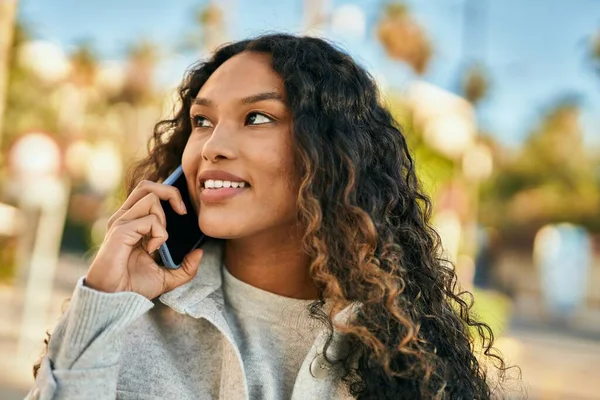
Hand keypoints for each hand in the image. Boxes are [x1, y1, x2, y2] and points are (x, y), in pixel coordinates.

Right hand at [85, 180, 203, 298]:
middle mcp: (125, 218)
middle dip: (171, 193)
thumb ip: (186, 267)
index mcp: (134, 222)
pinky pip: (148, 220)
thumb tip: (200, 253)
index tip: (184, 212)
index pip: (150, 192)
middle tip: (182, 212)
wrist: (115, 301)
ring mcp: (121, 223)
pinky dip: (158, 234)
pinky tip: (151, 250)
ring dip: (163, 220)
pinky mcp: (120, 231)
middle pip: (147, 185)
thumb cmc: (134, 287)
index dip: (170, 194)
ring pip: (150, 198)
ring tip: (158, 242)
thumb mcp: (168, 278)